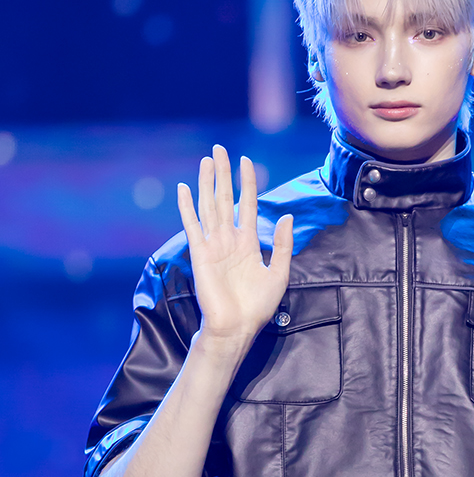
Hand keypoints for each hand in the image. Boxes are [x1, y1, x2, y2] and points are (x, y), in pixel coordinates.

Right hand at [177, 144, 292, 342]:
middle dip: (224, 174)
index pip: (247, 204)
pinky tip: (184, 189)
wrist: (237, 327)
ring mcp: (213, 245)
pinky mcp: (200, 253)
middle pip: (225, 199)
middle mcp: (229, 239)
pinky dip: (187, 207)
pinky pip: (193, 225)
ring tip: (206, 160)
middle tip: (220, 149)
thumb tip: (286, 217)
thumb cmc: (258, 306)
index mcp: (248, 243)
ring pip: (209, 206)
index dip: (247, 183)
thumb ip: (281, 244)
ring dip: (207, 182)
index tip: (247, 161)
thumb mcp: (279, 273)